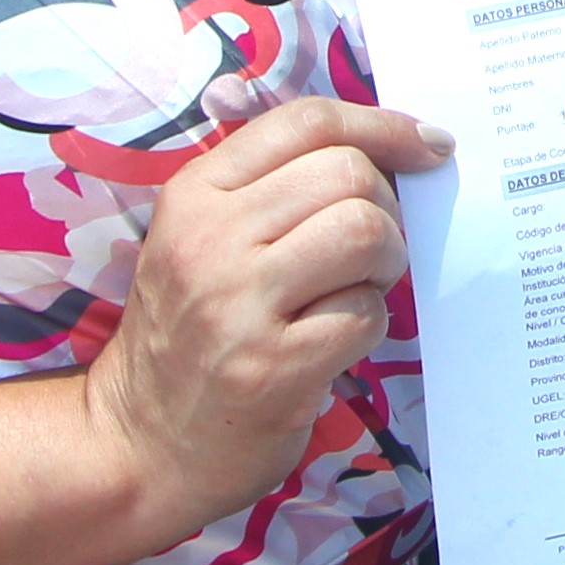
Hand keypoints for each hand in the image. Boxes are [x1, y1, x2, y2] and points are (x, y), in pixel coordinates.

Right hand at [81, 98, 450, 544]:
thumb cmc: (191, 331)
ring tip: (357, 290)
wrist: (139, 442)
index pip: (306, 122)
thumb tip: (390, 149)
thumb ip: (273, 188)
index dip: (382, 125)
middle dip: (386, 209)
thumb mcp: (201, 240)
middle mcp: (209, 239)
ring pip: (365, 235)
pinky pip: (365, 314)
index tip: (426, 145)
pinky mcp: (273, 368)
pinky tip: (336, 340)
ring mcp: (238, 305)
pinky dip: (370, 324)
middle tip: (369, 251)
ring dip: (385, 264)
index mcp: (195, 193)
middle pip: (349, 175)